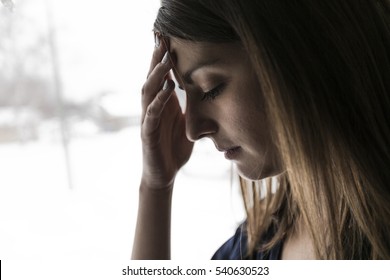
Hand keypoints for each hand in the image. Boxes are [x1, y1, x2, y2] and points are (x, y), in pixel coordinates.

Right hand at [140, 36, 193, 189]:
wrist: (164, 174)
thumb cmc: (174, 149)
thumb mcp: (187, 124)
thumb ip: (190, 107)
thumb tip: (206, 92)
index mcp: (162, 105)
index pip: (161, 78)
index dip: (162, 60)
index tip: (168, 40)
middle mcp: (152, 108)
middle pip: (152, 79)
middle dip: (156, 60)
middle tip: (162, 40)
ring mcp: (148, 120)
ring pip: (148, 92)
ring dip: (156, 76)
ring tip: (164, 60)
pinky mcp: (147, 134)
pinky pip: (151, 114)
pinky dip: (159, 100)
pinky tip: (167, 89)